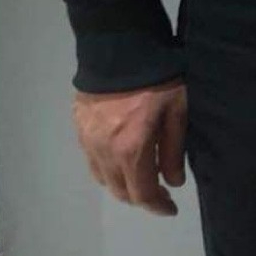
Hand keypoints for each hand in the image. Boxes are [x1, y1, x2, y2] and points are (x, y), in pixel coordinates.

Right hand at [73, 79, 187, 216]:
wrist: (119, 47)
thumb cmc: (157, 78)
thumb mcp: (176, 111)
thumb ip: (174, 150)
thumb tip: (173, 182)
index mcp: (130, 150)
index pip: (142, 193)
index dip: (157, 206)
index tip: (171, 208)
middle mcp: (104, 153)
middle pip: (120, 191)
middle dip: (141, 197)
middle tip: (160, 192)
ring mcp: (87, 141)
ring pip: (103, 178)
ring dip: (122, 184)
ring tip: (141, 175)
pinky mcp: (79, 128)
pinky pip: (92, 160)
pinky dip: (107, 168)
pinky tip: (120, 158)